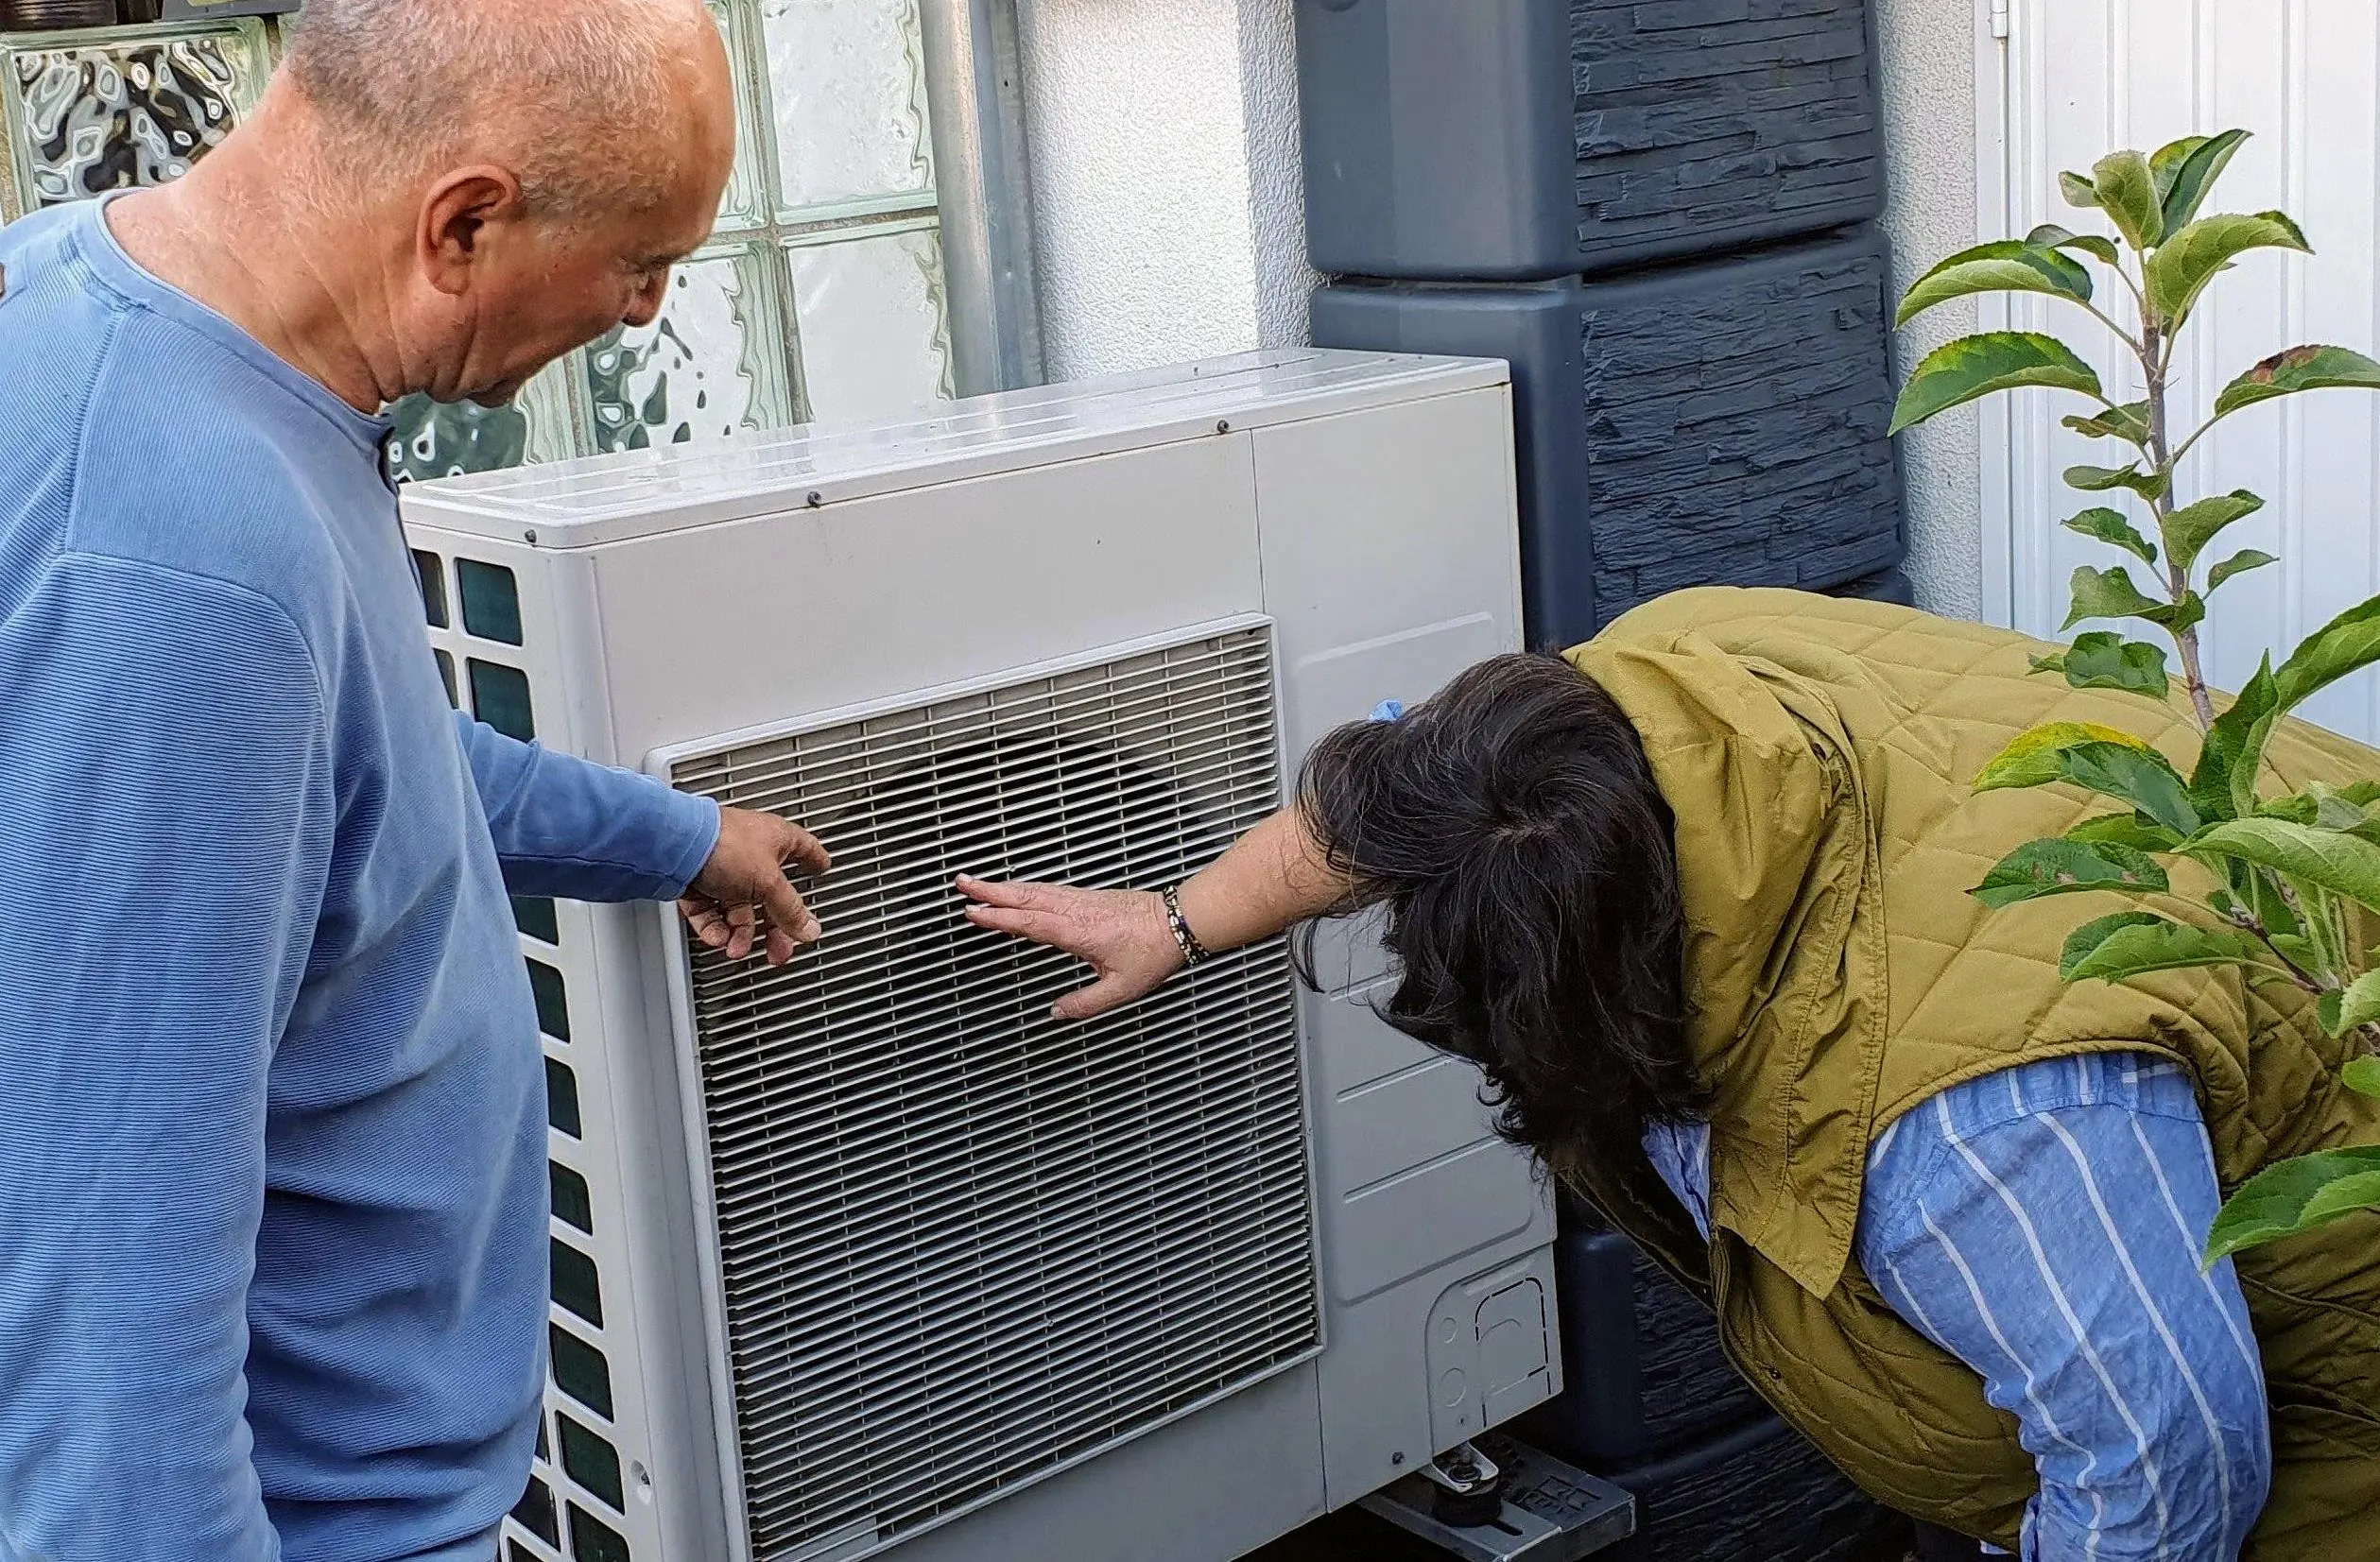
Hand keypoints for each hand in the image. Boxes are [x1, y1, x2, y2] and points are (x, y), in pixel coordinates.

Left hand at [679, 808, 830, 964]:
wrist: (674, 846)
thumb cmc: (723, 843)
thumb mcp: (768, 883)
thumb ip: (790, 910)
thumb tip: (809, 929)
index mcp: (775, 839)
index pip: (804, 849)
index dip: (815, 861)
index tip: (822, 870)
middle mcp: (750, 852)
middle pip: (770, 896)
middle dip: (774, 927)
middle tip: (778, 949)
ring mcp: (723, 868)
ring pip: (739, 909)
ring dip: (740, 933)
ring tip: (737, 948)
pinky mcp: (698, 881)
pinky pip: (712, 912)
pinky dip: (715, 928)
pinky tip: (718, 937)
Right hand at [956, 875, 1185, 1019]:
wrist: (1182, 922)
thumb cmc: (1155, 952)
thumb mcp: (1121, 989)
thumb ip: (1085, 1003)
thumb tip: (1057, 1013)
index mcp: (1078, 931)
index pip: (1028, 922)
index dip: (998, 917)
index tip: (973, 912)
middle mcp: (1076, 910)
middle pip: (1025, 896)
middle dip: (991, 890)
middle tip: (962, 883)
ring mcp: (1083, 900)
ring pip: (1037, 889)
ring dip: (1006, 885)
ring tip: (980, 884)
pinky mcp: (1091, 897)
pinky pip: (1051, 889)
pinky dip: (1028, 887)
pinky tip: (1021, 889)